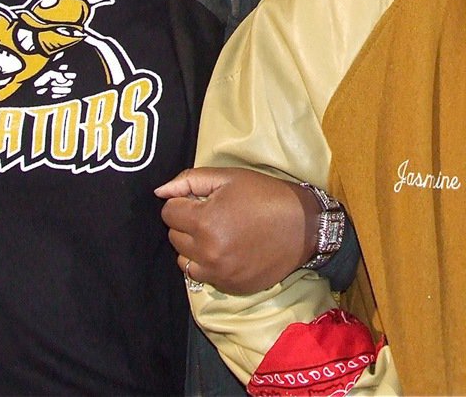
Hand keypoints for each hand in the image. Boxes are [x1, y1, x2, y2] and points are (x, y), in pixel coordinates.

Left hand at [156, 167, 319, 294]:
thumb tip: (159, 191)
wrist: (305, 227)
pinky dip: (207, 264)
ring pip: (184, 260)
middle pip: (173, 237)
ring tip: (217, 233)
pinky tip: (227, 250)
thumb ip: (190, 180)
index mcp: (205, 221)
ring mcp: (218, 274)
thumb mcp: (229, 177)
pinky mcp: (230, 287)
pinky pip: (202, 276)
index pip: (168, 212)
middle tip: (211, 214)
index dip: (182, 202)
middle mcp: (207, 252)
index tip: (200, 199)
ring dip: (193, 246)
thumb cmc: (266, 196)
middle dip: (186, 223)